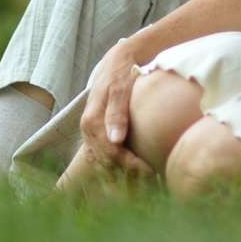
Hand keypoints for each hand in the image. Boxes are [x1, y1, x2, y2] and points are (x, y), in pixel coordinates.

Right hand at [79, 39, 154, 176]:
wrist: (117, 59)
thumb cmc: (121, 71)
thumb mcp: (120, 87)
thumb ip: (117, 112)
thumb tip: (115, 141)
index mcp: (91, 122)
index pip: (109, 153)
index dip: (129, 165)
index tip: (150, 171)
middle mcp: (88, 130)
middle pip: (106, 162)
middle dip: (127, 175)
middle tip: (152, 181)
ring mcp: (92, 132)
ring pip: (105, 161)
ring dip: (123, 173)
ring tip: (146, 182)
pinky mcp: (99, 131)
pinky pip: (107, 154)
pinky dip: (120, 164)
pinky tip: (138, 170)